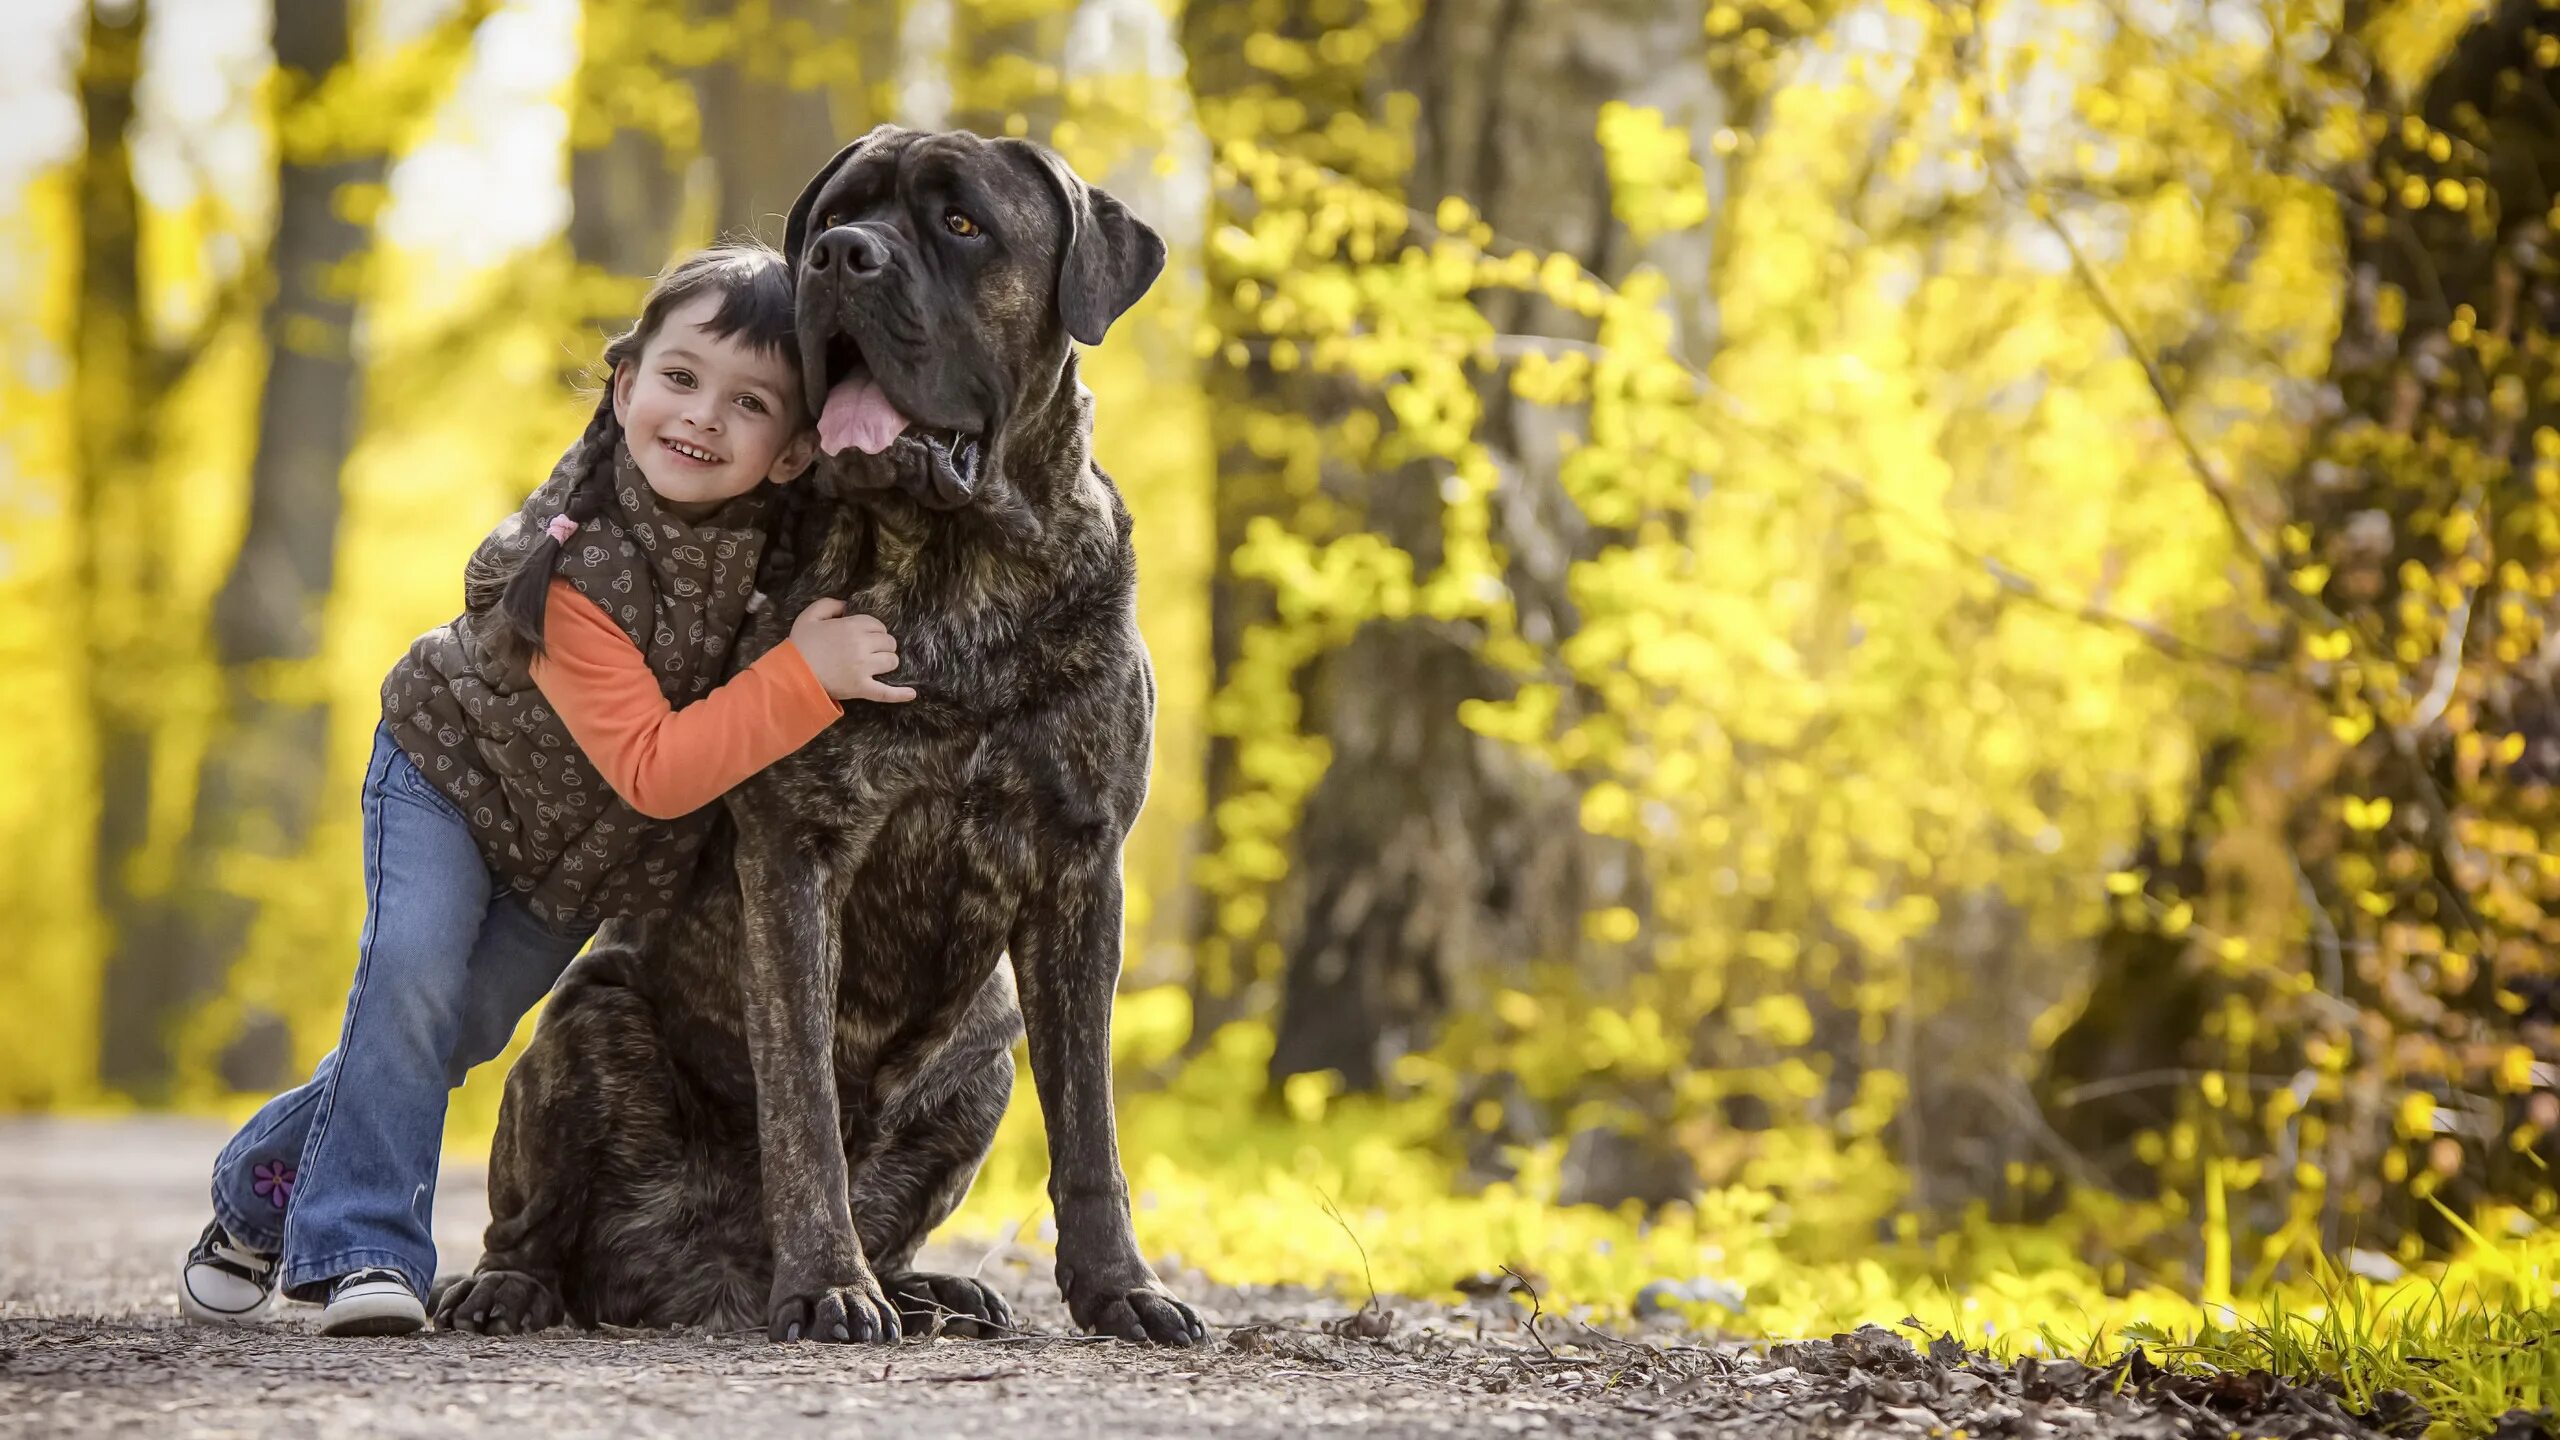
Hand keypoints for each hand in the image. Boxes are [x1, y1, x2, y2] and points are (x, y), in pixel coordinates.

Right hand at [789, 598, 916, 702]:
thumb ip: (829, 604)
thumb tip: (846, 605)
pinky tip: (911, 693)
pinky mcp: (862, 688)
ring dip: (887, 661)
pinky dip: (900, 694)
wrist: (792, 675)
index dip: (874, 630)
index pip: (877, 625)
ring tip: (877, 663)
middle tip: (871, 649)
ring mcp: (864, 668)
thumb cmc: (800, 645)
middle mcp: (862, 646)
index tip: (865, 635)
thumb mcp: (810, 616)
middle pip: (888, 642)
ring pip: (891, 661)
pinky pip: (886, 692)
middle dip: (882, 644)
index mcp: (852, 627)